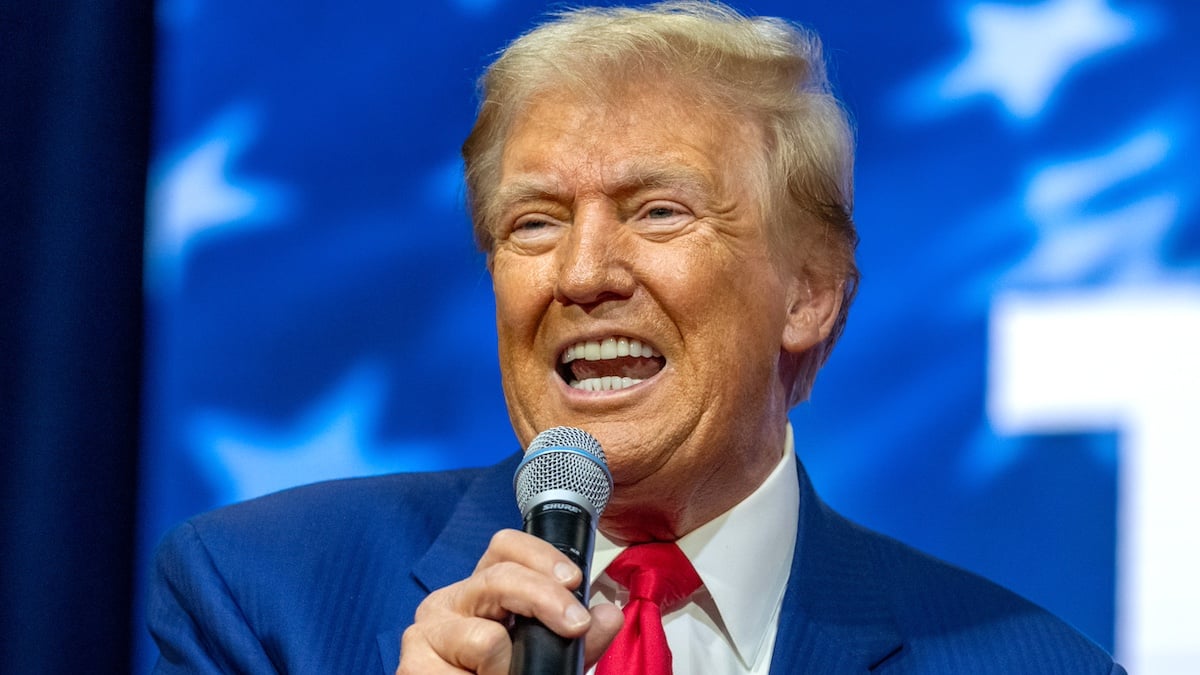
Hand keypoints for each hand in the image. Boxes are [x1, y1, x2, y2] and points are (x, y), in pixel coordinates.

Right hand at [397, 528, 623, 673]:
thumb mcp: (548, 658)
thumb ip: (579, 640)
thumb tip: (609, 615)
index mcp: (482, 591)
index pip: (506, 547)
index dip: (542, 556)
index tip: (574, 580)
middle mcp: (451, 601)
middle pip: (499, 577)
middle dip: (545, 599)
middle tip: (575, 625)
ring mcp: (426, 631)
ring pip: (485, 639)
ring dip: (509, 667)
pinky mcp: (413, 664)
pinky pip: (463, 673)